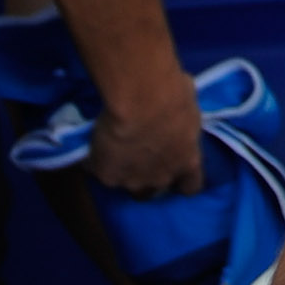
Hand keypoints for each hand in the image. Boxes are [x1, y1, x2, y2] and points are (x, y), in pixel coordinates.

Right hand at [89, 70, 205, 195]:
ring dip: (122, 173)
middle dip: (147, 178)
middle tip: (138, 158)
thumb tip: (178, 114)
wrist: (142, 100)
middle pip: (154, 190)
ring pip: (125, 184)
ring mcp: (134, 181)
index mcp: (188, 162)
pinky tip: (93, 148)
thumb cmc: (174, 93)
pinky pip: (98, 171)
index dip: (181, 180)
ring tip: (113, 154)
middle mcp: (162, 178)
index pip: (190, 186)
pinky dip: (96, 162)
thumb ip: (182, 123)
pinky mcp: (108, 177)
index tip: (173, 169)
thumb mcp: (188, 108)